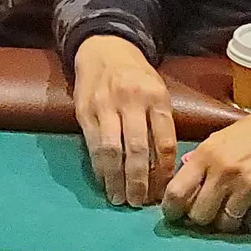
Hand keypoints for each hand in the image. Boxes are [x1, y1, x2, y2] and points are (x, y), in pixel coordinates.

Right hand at [72, 35, 176, 206]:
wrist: (104, 47)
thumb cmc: (136, 75)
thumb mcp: (158, 90)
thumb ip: (162, 122)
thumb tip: (166, 167)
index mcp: (156, 97)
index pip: (163, 141)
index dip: (164, 171)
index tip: (163, 192)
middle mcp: (131, 100)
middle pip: (137, 149)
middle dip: (139, 180)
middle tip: (139, 203)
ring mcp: (105, 105)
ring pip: (111, 149)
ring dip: (115, 178)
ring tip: (120, 198)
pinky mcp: (84, 110)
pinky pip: (93, 144)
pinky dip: (99, 166)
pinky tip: (104, 179)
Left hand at [162, 90, 250, 232]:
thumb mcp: (219, 141)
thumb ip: (199, 166)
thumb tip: (179, 196)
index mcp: (205, 154)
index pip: (176, 193)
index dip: (171, 210)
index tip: (175, 216)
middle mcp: (224, 171)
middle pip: (200, 215)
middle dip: (202, 219)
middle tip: (210, 213)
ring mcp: (249, 186)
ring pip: (226, 226)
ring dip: (228, 223)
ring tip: (234, 210)